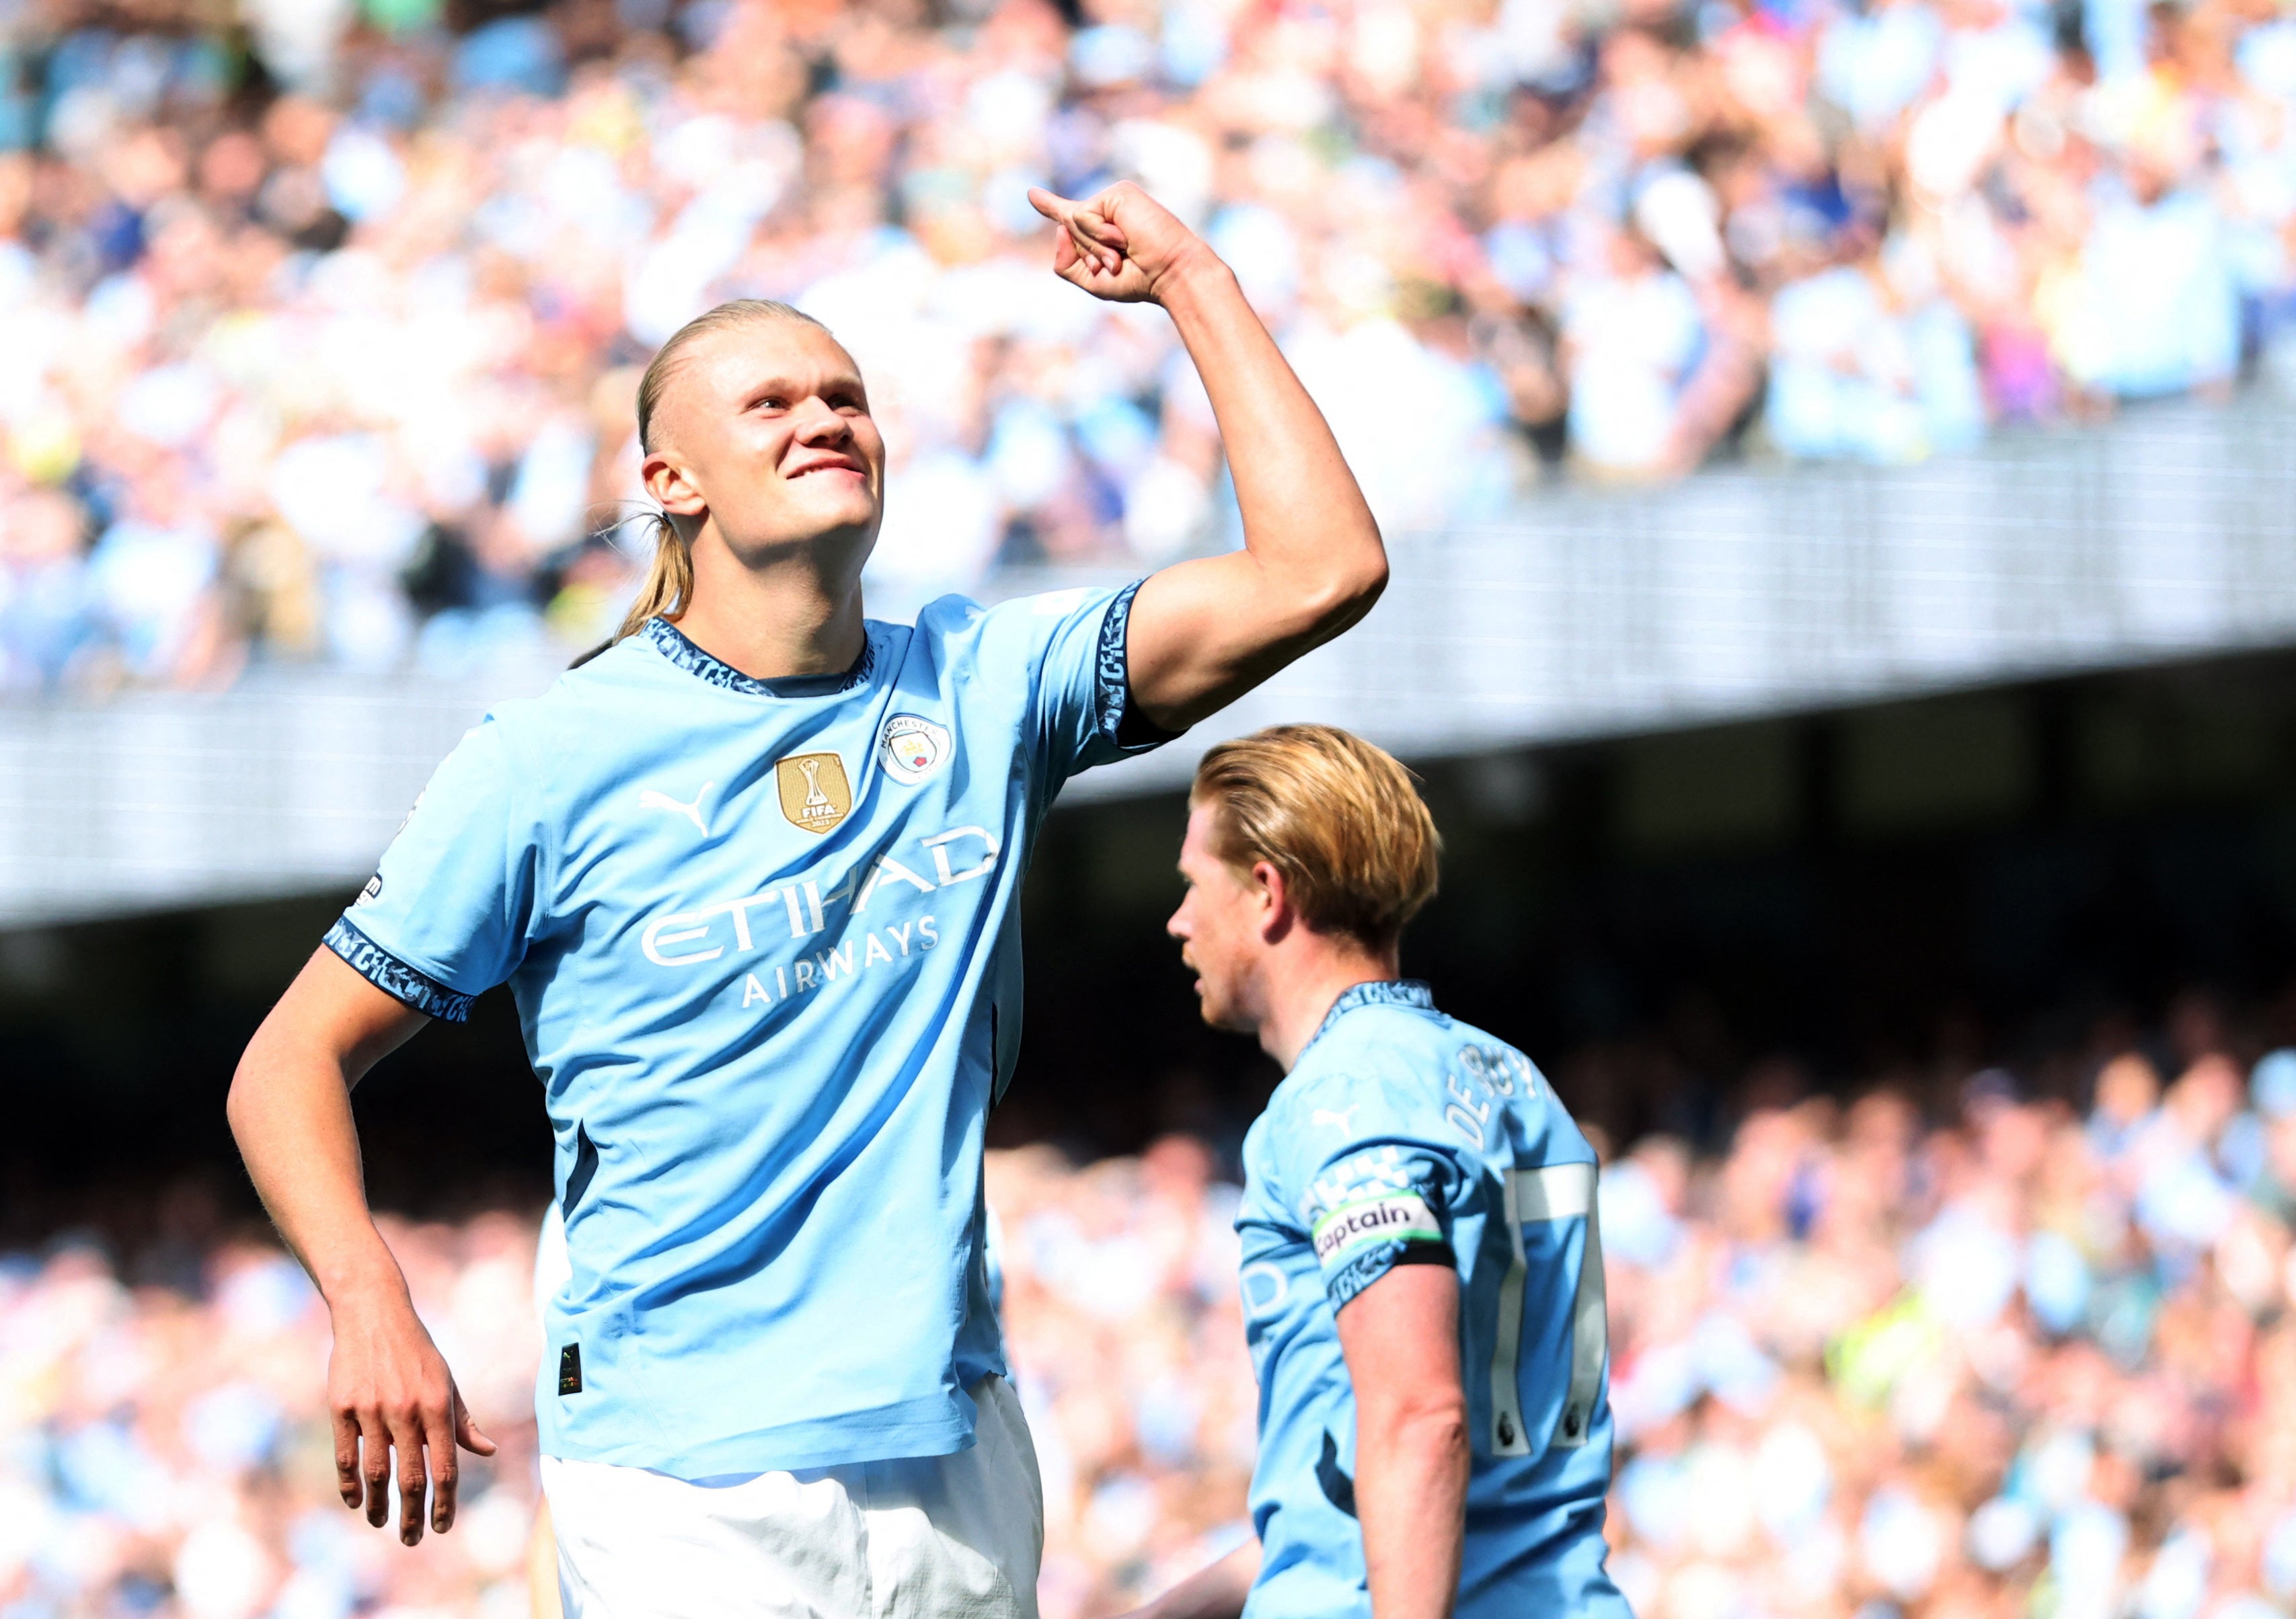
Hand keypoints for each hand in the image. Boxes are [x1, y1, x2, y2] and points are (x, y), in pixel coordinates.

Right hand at [328, 1285, 496, 1544]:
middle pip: (411, 1478)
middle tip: (413, 1540)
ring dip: (380, 1506)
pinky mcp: (341, 1407)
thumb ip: (463, 1421)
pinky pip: (346, 1456)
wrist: (374, 1313)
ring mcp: (372, 1409)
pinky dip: (350, 1485)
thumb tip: (487, 1452)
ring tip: (382, 1523)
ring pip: (376, 1473)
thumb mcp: (446, 1381)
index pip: (446, 1467)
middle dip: (413, 1516)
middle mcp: (406, 1410)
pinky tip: (357, 1501)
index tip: (443, 1527)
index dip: (445, 1503)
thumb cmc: (417, 1352)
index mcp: (437, 1406)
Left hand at [1027, 182, 1213, 304]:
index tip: (1032, 195)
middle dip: (1087, 254)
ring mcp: (1113, 199)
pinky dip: (1099, 234)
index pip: (1070, 216)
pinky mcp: (1118, 193)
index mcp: (1102, 231)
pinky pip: (1085, 216)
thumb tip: (1058, 228)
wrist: (1170, 273)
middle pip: (1068, 229)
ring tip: (1123, 252)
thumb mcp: (1093, 281)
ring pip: (1074, 222)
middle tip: (1119, 262)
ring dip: (1094, 247)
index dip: (1050, 205)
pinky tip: (1123, 237)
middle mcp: (1107, 211)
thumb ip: (1065, 262)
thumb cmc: (1139, 280)